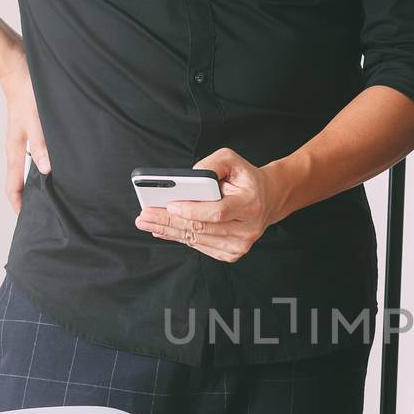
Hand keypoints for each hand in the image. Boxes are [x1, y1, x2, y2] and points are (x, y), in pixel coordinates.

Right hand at [0, 52, 49, 212]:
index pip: (13, 186)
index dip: (18, 205)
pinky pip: (38, 155)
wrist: (20, 68)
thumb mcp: (36, 120)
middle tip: (44, 213)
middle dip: (29, 199)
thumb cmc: (27, 91)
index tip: (25, 221)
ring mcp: (25, 139)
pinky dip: (45, 167)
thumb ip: (42, 145)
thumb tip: (46, 170)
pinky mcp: (34, 131)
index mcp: (15, 149)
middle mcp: (19, 148)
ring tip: (55, 196)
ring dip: (39, 183)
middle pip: (21, 181)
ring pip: (30, 169)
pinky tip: (59, 168)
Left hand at [135, 148, 279, 262]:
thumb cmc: (246, 179)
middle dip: (169, 221)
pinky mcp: (232, 253)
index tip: (170, 205)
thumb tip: (187, 178)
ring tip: (147, 222)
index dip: (192, 210)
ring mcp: (240, 244)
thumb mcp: (232, 161)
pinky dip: (179, 237)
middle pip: (202, 228)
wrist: (268, 199)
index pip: (217, 212)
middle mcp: (247, 228)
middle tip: (145, 216)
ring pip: (197, 239)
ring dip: (169, 231)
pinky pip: (200, 246)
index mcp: (249, 204)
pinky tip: (163, 231)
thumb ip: (211, 164)